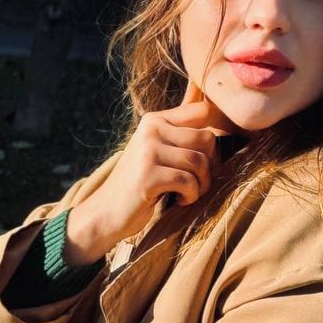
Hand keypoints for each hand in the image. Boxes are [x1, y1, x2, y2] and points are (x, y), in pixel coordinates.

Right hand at [63, 78, 239, 263]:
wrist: (106, 211)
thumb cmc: (140, 182)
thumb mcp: (157, 151)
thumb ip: (180, 134)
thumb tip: (214, 111)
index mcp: (155, 120)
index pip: (202, 110)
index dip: (216, 134)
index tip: (208, 157)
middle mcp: (151, 130)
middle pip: (207, 138)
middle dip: (211, 165)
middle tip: (198, 181)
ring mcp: (148, 152)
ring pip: (199, 162)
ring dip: (202, 184)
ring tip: (189, 192)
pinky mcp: (148, 175)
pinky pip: (188, 181)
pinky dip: (191, 195)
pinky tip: (180, 200)